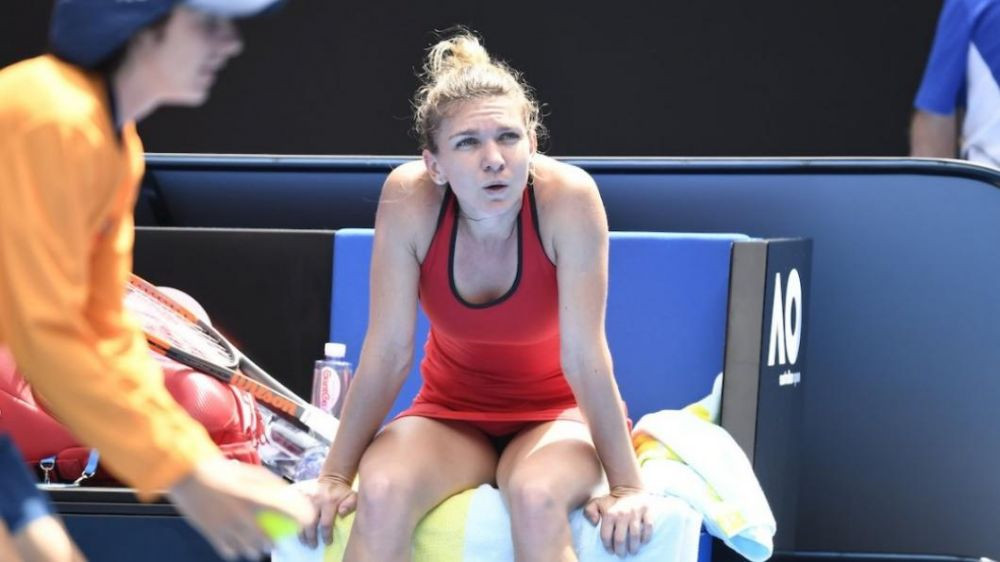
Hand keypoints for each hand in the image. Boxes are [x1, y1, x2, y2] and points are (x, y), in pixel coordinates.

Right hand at [167, 455, 314, 560]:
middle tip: (276, 537)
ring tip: (256, 541)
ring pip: (249, 550)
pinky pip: (230, 552)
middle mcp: (242, 516)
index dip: (300, 518)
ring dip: (256, 548)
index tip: (305, 521)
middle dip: (274, 542)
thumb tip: (289, 494)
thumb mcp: (252, 472)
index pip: (286, 512)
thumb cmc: (223, 471)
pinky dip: (237, 550)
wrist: (190, 475)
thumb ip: (272, 484)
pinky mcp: (212, 534)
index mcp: (254, 497)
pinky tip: (238, 542)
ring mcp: (226, 527)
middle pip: (267, 541)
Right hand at [299, 473, 356, 547]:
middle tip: (313, 545)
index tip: (327, 542)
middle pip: (310, 523)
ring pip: (300, 519)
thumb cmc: (343, 492)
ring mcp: (306, 499)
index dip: (326, 535)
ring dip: (302, 533)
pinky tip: (299, 531)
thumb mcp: (352, 496)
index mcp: (329, 502)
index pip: (326, 523)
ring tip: (304, 541)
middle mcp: (316, 501)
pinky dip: (296, 523)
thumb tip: (342, 513)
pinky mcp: (300, 497)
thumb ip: (351, 505)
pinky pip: (295, 512)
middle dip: (311, 536)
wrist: (333, 478)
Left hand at [583, 485, 655, 556]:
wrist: (629, 488)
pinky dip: (646, 537)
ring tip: (632, 551)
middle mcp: (622, 514)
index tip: (610, 550)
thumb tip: (594, 523)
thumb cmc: (612, 500)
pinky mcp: (647, 512)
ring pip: (635, 535)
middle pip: (620, 539)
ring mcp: (636, 513)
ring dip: (633, 547)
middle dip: (620, 550)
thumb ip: (589, 511)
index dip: (607, 546)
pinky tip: (643, 541)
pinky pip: (648, 528)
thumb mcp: (597, 503)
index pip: (606, 536)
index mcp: (610, 514)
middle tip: (621, 554)